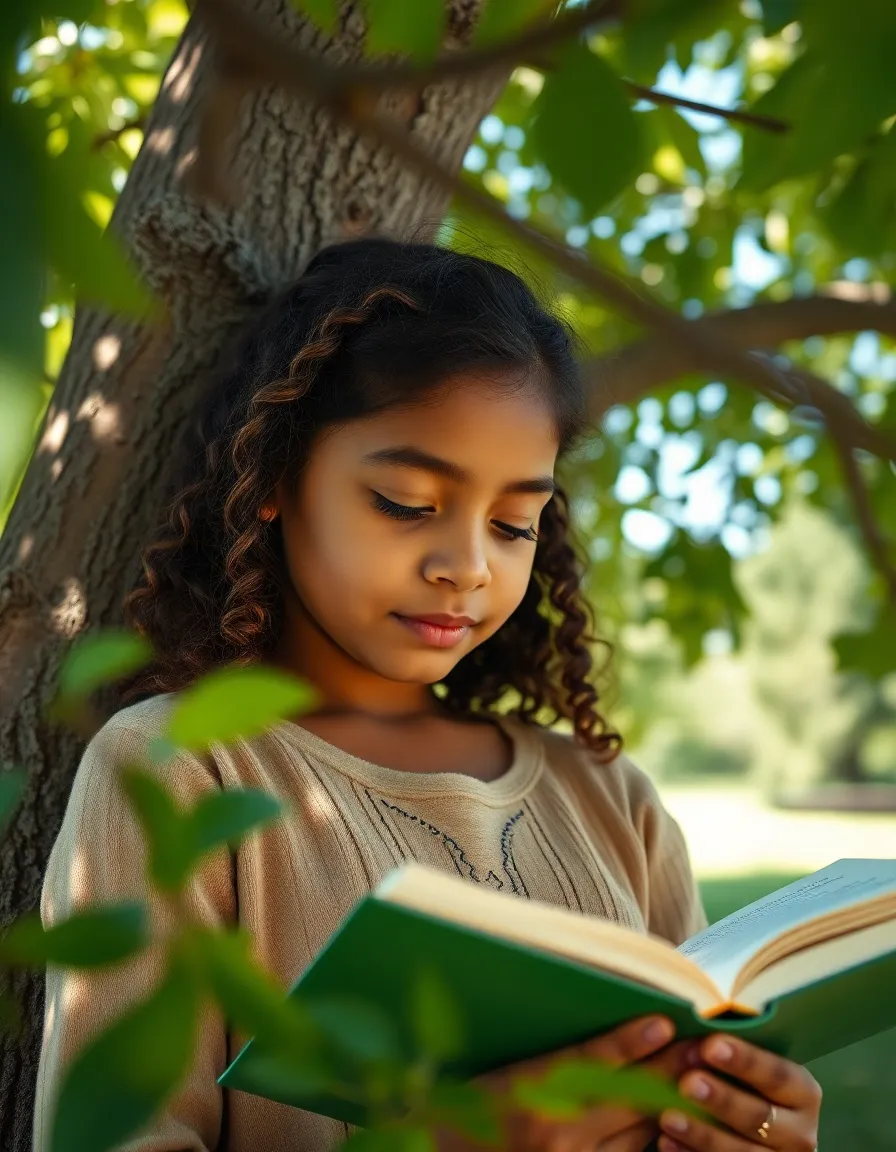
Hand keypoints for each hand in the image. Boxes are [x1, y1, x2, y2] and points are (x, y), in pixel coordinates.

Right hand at [433, 1014, 694, 1151]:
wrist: (454, 1151)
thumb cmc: (483, 1104)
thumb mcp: (513, 1071)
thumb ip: (562, 1056)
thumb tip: (619, 1031)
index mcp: (530, 1090)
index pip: (590, 1061)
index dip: (629, 1041)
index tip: (664, 1021)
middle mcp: (555, 1132)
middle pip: (626, 1095)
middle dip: (670, 1069)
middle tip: (705, 1044)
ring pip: (638, 1131)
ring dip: (673, 1104)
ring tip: (705, 1077)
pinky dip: (656, 1140)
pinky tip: (680, 1121)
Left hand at [657, 1034, 821, 1151]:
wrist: (750, 1129)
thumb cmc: (743, 1083)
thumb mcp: (748, 1067)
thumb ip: (730, 1050)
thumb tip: (698, 1019)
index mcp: (802, 1092)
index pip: (777, 1075)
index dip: (745, 1060)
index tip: (710, 1045)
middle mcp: (800, 1131)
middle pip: (760, 1116)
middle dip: (722, 1099)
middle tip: (688, 1082)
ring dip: (703, 1133)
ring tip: (667, 1116)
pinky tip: (666, 1140)